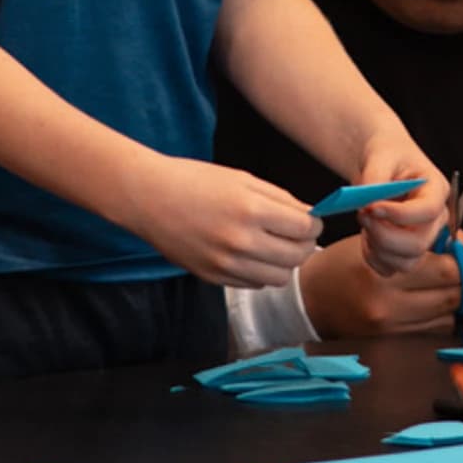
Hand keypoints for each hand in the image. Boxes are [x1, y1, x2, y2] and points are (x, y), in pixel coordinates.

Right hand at [133, 156, 324, 286]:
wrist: (149, 198)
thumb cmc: (194, 181)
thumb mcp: (243, 178)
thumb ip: (281, 199)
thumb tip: (310, 216)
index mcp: (251, 209)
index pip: (306, 229)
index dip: (314, 225)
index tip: (310, 221)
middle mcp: (241, 241)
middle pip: (297, 257)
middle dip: (304, 245)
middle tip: (297, 235)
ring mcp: (225, 263)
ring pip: (279, 277)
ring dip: (285, 263)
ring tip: (275, 246)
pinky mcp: (213, 277)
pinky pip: (254, 284)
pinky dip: (261, 272)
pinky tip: (252, 255)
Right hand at [300, 236, 461, 339]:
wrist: (308, 299)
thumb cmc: (342, 265)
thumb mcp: (376, 242)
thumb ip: (419, 244)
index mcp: (383, 274)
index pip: (445, 270)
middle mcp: (388, 305)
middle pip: (451, 296)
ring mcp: (390, 328)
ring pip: (447, 316)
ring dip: (461, 301)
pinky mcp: (391, 341)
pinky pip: (432, 330)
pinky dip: (444, 315)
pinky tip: (443, 302)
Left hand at [353, 151, 451, 277]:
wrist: (382, 164)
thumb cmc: (387, 157)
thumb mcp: (381, 157)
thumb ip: (375, 179)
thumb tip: (368, 203)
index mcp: (437, 190)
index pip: (429, 211)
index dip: (399, 215)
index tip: (371, 207)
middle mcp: (436, 219)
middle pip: (419, 244)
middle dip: (384, 235)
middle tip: (362, 214)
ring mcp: (423, 239)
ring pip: (406, 262)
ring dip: (377, 248)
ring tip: (364, 223)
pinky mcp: (407, 252)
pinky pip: (391, 269)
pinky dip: (373, 257)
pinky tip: (367, 236)